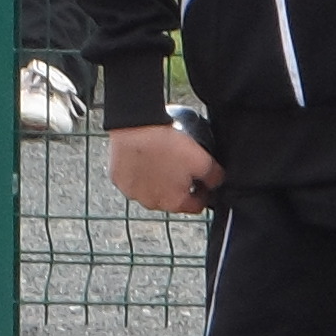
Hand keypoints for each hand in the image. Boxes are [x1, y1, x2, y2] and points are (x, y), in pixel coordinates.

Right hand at [107, 122, 223, 216]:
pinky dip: (140, 172)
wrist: (137, 128)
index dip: (204, 193)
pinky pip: (133, 179)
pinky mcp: (118, 179)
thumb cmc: (167, 145)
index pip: (196, 206)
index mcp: (174, 202)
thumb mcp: (203, 160)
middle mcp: (152, 203)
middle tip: (181, 165)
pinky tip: (145, 156)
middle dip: (179, 186)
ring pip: (151, 190)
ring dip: (158, 180)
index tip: (203, 181)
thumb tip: (217, 183)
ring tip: (161, 159)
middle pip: (172, 199)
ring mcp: (132, 192)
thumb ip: (214, 177)